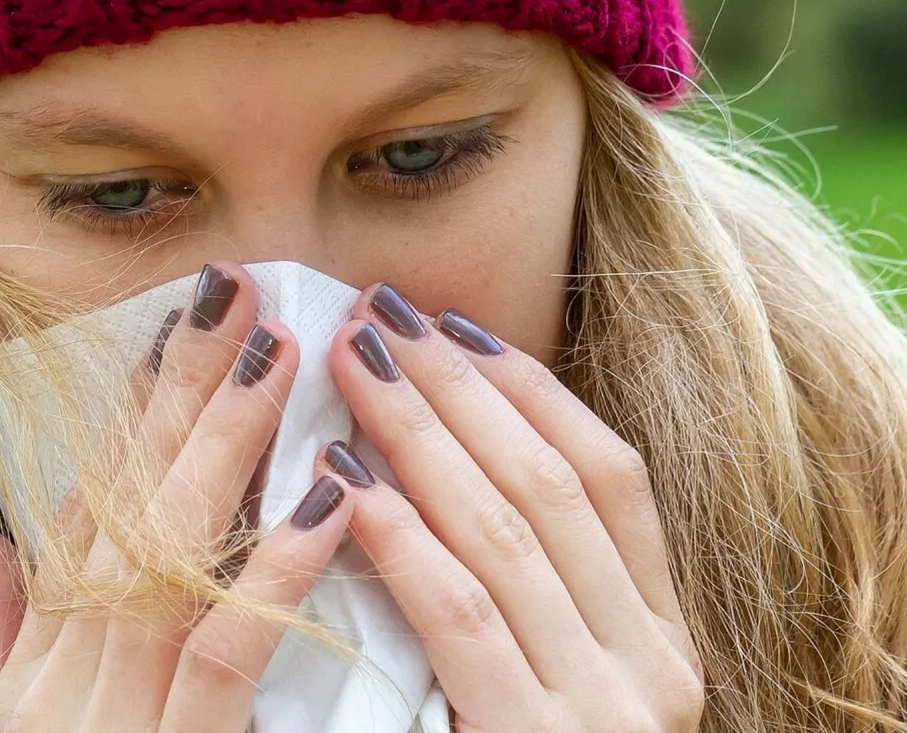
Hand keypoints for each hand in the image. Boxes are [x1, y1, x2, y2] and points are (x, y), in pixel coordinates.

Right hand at [0, 261, 354, 732]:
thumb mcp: (11, 726)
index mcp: (43, 647)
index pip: (87, 499)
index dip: (130, 405)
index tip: (174, 321)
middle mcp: (68, 661)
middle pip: (130, 498)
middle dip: (184, 387)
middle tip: (234, 291)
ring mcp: (114, 707)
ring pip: (174, 553)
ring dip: (229, 446)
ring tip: (282, 353)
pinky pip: (225, 651)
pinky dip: (275, 569)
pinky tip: (328, 496)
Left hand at [317, 283, 704, 731]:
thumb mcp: (553, 667)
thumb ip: (524, 578)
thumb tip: (437, 449)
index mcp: (659, 632)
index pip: (608, 473)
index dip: (527, 389)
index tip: (453, 323)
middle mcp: (655, 662)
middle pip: (552, 481)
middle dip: (462, 387)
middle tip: (382, 312)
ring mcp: (608, 710)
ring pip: (510, 532)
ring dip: (425, 434)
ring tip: (355, 362)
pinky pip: (465, 619)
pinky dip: (406, 539)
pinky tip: (346, 482)